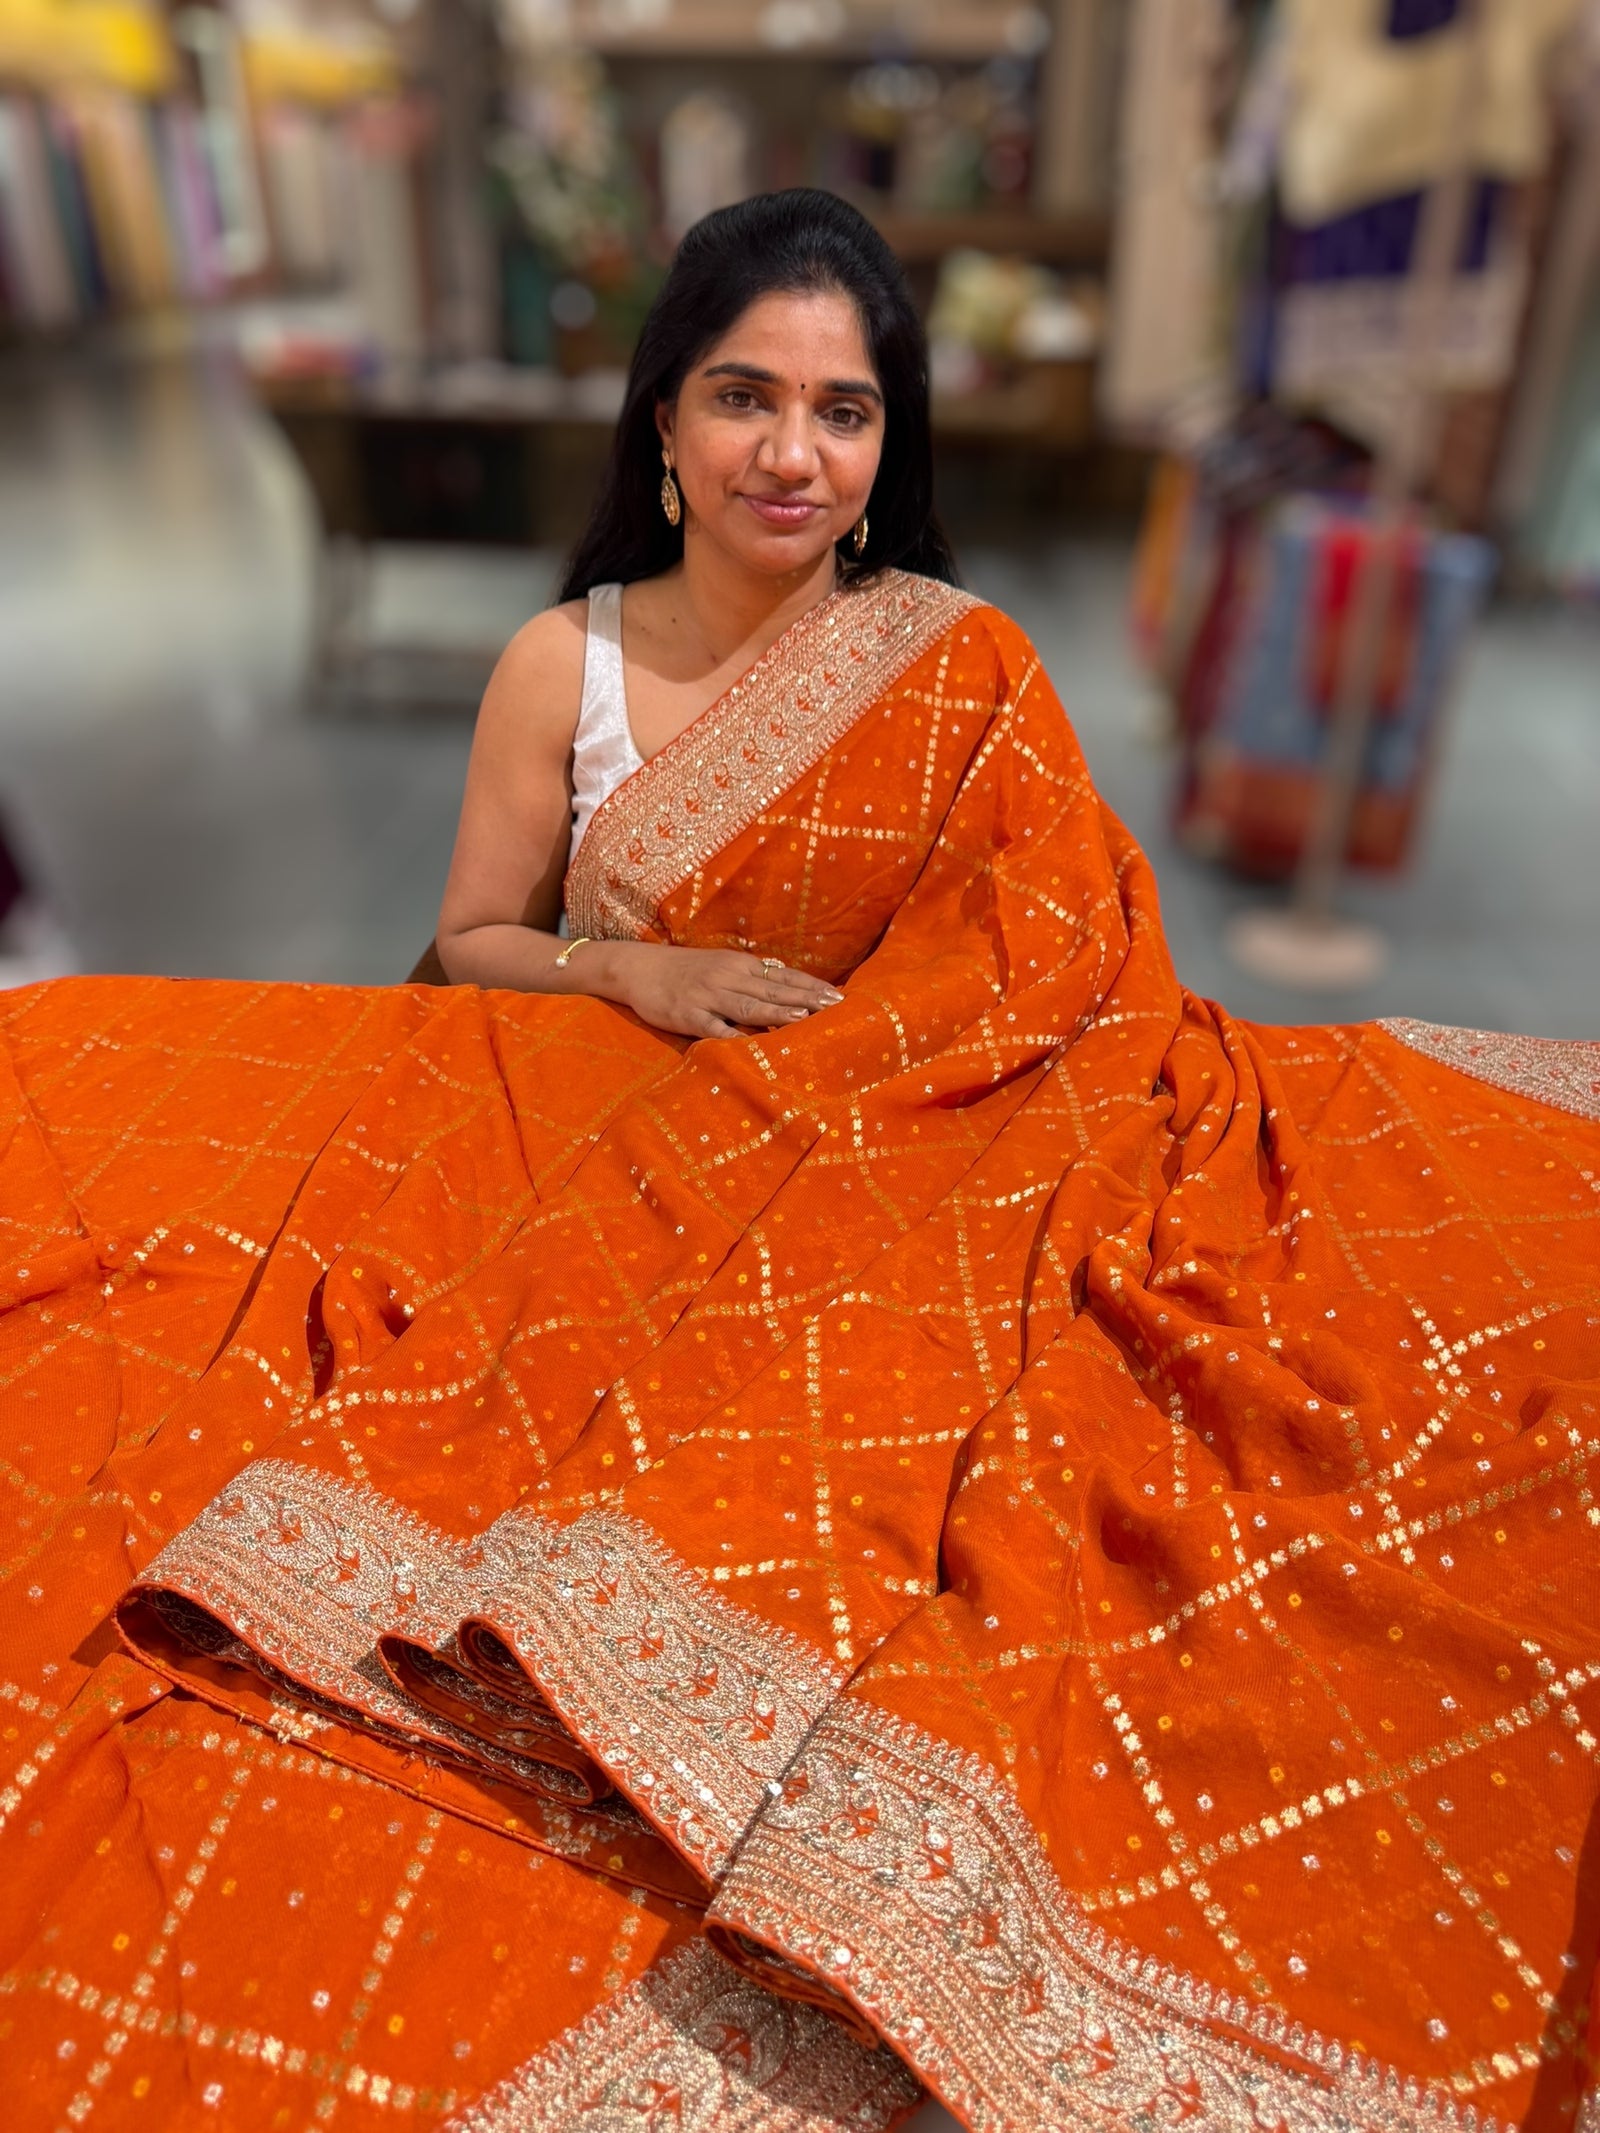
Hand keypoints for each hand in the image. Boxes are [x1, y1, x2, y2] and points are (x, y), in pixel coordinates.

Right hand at [601, 944, 843, 1039]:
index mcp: (739, 965)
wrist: (637, 968)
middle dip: (806, 1000)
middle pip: (773, 990)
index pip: (783, 975)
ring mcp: (708, 996)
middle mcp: (728, 977)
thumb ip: (751, 974)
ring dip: (777, 1013)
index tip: (838, 996)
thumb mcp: (721, 964)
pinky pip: (716, 1028)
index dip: (810, 986)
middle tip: (835, 1008)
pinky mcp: (689, 1016)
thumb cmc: (684, 969)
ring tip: (804, 1019)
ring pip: (749, 1006)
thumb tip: (787, 981)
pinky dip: (735, 1036)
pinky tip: (754, 1045)